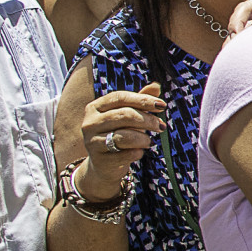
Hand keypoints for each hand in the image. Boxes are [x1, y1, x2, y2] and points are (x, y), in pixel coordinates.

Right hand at [77, 83, 164, 199]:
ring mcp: (92, 142)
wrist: (104, 165)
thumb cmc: (118, 133)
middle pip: (124, 115)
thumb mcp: (127, 115)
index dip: (142, 100)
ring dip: (143, 138)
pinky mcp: (99, 160)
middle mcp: (90, 123)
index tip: (162, 106)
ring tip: (148, 141)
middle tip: (161, 126)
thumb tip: (156, 85)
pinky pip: (125, 154)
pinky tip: (139, 152)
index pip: (120, 97)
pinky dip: (137, 152)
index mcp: (95, 107)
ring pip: (124, 136)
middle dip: (147, 120)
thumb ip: (139, 100)